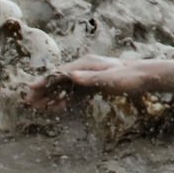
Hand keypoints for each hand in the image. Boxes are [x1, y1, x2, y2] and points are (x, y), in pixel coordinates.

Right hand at [26, 54, 143, 110]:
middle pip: (59, 79)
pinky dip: (65, 100)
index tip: (31, 90)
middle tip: (29, 102)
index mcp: (86, 64)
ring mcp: (89, 76)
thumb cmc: (129, 77)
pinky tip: (57, 108)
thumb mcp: (110, 78)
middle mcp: (85, 68)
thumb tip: (72, 75)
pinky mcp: (94, 85)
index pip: (60, 72)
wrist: (145, 77)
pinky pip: (75, 93)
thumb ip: (91, 78)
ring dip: (52, 96)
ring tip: (38, 108)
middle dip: (44, 90)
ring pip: (65, 87)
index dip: (45, 82)